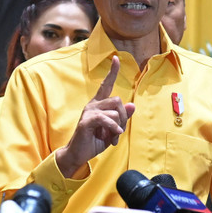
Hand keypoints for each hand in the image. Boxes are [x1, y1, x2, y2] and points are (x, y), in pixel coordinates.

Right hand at [57, 56, 135, 176]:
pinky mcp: (86, 121)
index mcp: (98, 104)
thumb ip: (122, 117)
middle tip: (119, 131)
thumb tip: (133, 105)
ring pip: (114, 112)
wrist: (78, 153)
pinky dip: (113, 128)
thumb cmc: (95, 140)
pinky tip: (114, 136)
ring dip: (118, 126)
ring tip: (112, 138)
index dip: (112, 71)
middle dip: (124, 117)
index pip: (106, 84)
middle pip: (117, 101)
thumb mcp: (113, 129)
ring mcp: (88, 112)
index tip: (116, 58)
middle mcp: (93, 105)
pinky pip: (105, 119)